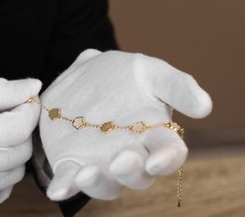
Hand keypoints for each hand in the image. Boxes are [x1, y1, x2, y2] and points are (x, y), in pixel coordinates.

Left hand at [39, 49, 211, 200]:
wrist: (84, 77)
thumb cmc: (122, 75)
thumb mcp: (149, 71)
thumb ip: (177, 86)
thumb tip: (205, 107)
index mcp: (153, 134)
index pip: (169, 152)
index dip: (166, 159)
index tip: (156, 160)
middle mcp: (130, 154)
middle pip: (137, 175)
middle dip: (131, 171)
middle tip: (120, 160)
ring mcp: (101, 162)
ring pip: (106, 184)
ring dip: (97, 183)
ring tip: (86, 173)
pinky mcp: (73, 164)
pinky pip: (69, 181)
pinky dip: (64, 187)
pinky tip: (56, 190)